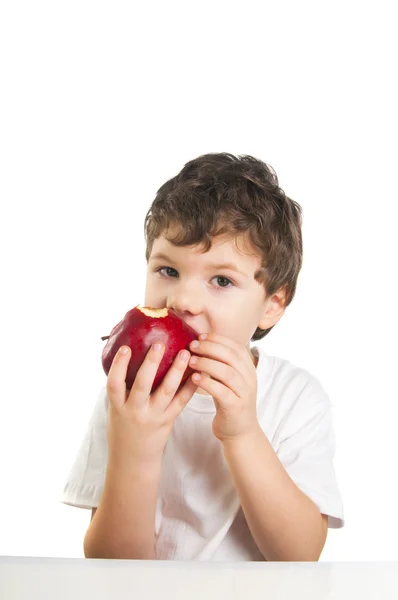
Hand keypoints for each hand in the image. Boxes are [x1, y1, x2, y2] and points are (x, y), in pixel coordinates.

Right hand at [106, 343, 197, 464]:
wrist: (133, 460)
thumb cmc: (123, 428)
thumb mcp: (115, 409)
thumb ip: (121, 388)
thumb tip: (126, 354)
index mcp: (117, 407)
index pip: (114, 384)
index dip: (119, 366)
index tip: (125, 347)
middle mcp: (135, 411)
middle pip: (142, 384)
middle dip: (151, 364)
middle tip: (159, 344)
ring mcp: (153, 416)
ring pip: (166, 391)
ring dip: (176, 370)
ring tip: (185, 353)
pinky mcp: (169, 421)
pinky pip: (181, 401)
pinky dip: (189, 386)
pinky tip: (197, 372)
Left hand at [188, 333, 258, 441]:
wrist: (240, 431)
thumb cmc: (229, 401)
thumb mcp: (227, 380)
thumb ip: (220, 363)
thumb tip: (200, 343)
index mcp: (248, 369)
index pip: (236, 347)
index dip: (218, 339)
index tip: (201, 336)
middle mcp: (249, 379)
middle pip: (231, 356)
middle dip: (210, 348)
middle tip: (192, 346)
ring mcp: (244, 393)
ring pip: (227, 372)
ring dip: (207, 363)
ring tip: (190, 360)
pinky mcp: (235, 407)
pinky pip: (221, 391)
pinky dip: (207, 383)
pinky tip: (194, 378)